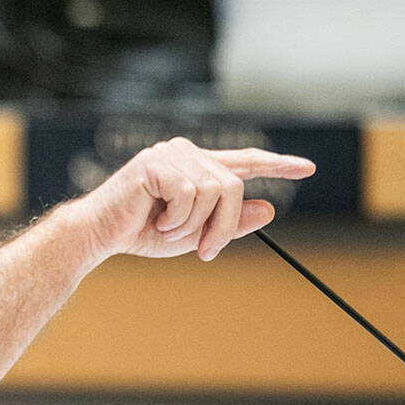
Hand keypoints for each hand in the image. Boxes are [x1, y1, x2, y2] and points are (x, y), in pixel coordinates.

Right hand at [74, 138, 315, 262]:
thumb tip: (269, 209)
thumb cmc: (139, 232)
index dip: (276, 164)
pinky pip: (190, 194)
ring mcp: (169, 154)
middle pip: (232, 186)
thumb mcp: (194, 234)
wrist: (98, 235)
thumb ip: (229, 222)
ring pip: (213, 191)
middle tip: (206, 252)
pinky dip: (177, 218)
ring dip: (194, 224)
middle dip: (224, 225)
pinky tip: (156, 221)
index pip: (242, 161)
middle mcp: (185, 152)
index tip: (306, 168)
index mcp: (195, 166)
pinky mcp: (155, 163)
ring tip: (168, 230)